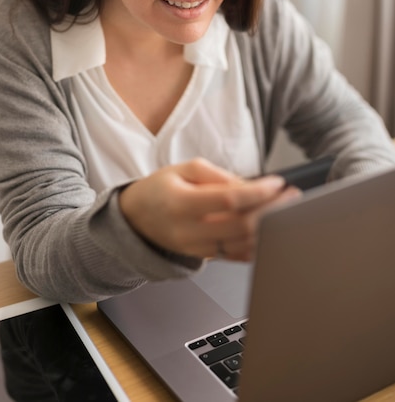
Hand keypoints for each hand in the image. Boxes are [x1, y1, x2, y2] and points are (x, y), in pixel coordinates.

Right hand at [119, 158, 300, 261]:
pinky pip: (238, 256)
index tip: (276, 182)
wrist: (136, 219)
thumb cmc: (159, 190)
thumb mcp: (183, 169)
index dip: (257, 192)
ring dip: (270, 227)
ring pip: (243, 244)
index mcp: (180, 203)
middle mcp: (188, 231)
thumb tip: (250, 187)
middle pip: (241, 226)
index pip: (228, 200)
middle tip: (292, 195)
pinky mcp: (205, 258)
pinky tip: (273, 229)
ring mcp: (197, 249)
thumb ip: (217, 176)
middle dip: (272, 209)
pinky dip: (259, 244)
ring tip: (287, 209)